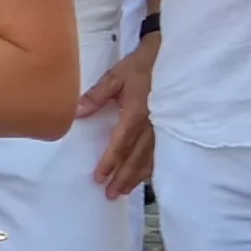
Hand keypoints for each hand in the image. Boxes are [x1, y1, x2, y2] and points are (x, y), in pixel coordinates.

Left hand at [81, 35, 160, 199]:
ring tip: (125, 191)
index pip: (121, 145)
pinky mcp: (173, 127)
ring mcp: (166, 128)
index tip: (99, 178)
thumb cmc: (143, 64)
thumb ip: (97, 96)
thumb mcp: (117, 75)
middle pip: (136, 158)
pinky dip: (153, 167)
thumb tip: (76, 113)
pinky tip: (146, 177)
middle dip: (123, 177)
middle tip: (111, 194)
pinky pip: (163, 153)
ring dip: (137, 177)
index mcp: (137, 114)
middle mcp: (153, 126)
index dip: (110, 163)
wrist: (174, 55)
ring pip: (151, 159)